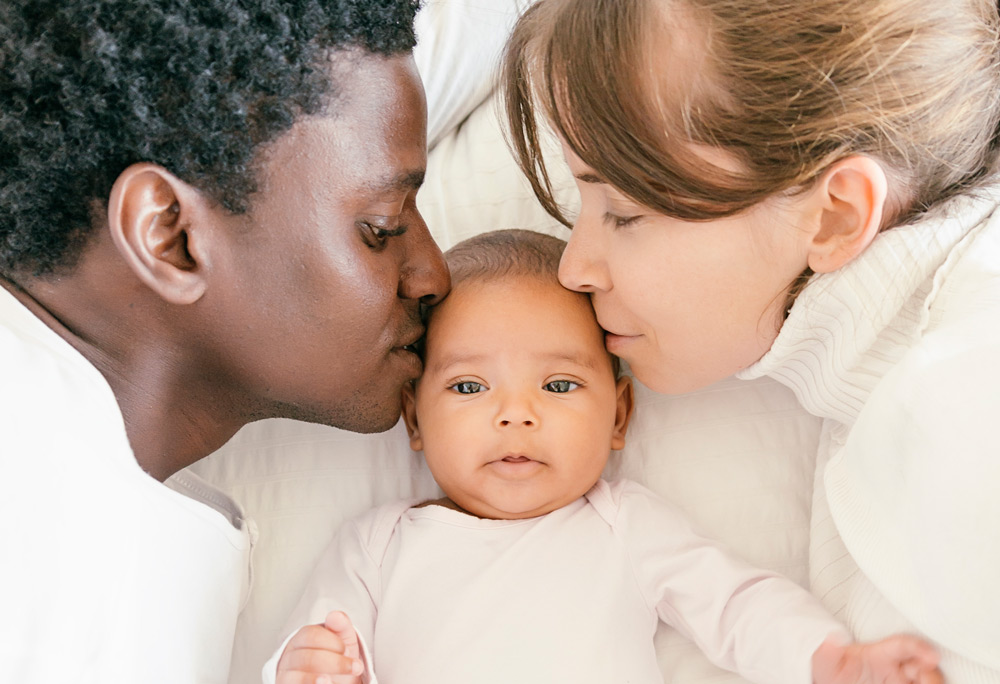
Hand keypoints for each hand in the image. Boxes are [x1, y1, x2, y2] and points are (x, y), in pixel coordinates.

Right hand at [276, 610, 364, 683]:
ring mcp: (287, 676)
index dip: (332, 642)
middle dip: (335, 663)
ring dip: (316, 680)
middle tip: (355, 667)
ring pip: (296, 678)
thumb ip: (341, 626)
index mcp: (302, 639)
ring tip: (330, 681)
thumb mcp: (342, 640)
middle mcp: (290, 657)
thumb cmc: (334, 658)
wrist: (333, 680)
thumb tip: (335, 615)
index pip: (311, 636)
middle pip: (307, 658)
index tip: (347, 651)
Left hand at [812, 635, 941, 683]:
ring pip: (928, 679)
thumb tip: (830, 639)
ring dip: (932, 682)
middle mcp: (896, 668)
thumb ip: (828, 653)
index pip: (903, 645)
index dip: (919, 647)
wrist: (833, 683)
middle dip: (931, 672)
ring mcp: (901, 681)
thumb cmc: (833, 671)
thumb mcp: (826, 663)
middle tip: (927, 679)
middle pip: (925, 666)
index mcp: (881, 654)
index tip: (931, 656)